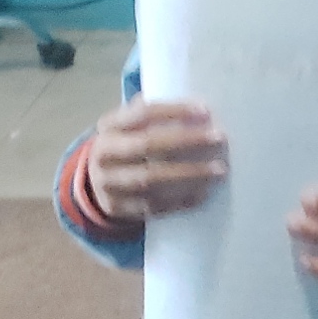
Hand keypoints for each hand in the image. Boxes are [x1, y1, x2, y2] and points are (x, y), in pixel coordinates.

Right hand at [86, 95, 227, 220]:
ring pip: (150, 179)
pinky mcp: (118, 209)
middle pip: (147, 145)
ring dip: (188, 174)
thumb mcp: (131, 124)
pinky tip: (203, 193)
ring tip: (219, 170)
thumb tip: (199, 109)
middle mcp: (104, 154)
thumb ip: (156, 114)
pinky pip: (153, 206)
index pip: (142, 113)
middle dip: (186, 141)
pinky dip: (180, 201)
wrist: (98, 183)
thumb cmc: (128, 144)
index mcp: (109, 126)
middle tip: (219, 138)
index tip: (206, 111)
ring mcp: (108, 184)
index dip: (175, 111)